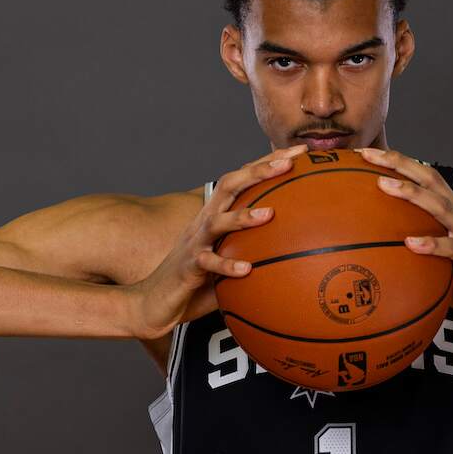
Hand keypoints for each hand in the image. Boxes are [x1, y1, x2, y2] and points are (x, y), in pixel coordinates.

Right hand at [128, 144, 308, 339]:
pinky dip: (227, 265)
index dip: (267, 162)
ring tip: (270, 214)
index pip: (243, 179)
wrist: (153, 303)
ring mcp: (195, 243)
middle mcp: (204, 222)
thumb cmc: (195, 282)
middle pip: (229, 185)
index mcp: (216, 215)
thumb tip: (297, 251)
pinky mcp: (189, 267)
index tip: (299, 151)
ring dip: (243, 216)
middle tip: (287, 163)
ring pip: (218, 221)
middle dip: (258, 171)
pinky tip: (246, 269)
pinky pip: (209, 263)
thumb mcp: (228, 259)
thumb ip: (254, 250)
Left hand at [356, 147, 452, 339]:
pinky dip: (432, 244)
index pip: (426, 179)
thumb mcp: (440, 265)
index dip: (400, 163)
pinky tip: (410, 243)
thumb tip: (377, 254)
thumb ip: (416, 253)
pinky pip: (452, 249)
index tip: (369, 154)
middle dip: (400, 163)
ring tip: (384, 185)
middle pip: (431, 180)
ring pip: (440, 207)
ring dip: (411, 193)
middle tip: (370, 155)